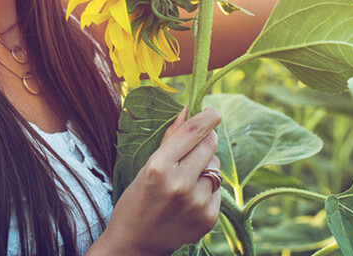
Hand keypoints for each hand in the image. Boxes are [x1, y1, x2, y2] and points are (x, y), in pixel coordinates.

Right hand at [100, 107, 222, 255]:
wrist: (135, 244)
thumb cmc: (135, 200)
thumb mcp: (146, 167)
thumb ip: (170, 140)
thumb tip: (188, 110)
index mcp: (158, 168)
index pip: (192, 133)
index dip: (207, 118)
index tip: (214, 111)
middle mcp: (180, 184)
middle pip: (209, 146)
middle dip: (206, 139)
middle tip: (198, 142)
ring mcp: (197, 203)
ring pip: (216, 167)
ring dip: (206, 165)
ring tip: (187, 177)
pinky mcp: (209, 218)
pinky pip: (218, 188)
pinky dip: (208, 187)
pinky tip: (190, 196)